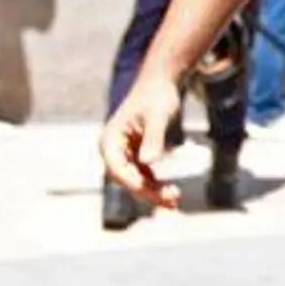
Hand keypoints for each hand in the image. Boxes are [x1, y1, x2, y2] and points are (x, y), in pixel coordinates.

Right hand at [100, 77, 184, 207]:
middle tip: (171, 201)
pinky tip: (171, 193)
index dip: (132, 182)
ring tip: (174, 201)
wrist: (162, 85)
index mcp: (110, 140)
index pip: (116, 168)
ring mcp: (124, 154)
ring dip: (153, 191)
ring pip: (136, 180)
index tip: (148, 190)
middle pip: (126, 178)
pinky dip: (156, 184)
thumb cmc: (158, 97)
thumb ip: (153, 138)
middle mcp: (113, 149)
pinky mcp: (135, 155)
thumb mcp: (158, 117)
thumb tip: (148, 162)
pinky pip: (143, 175)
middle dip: (147, 191)